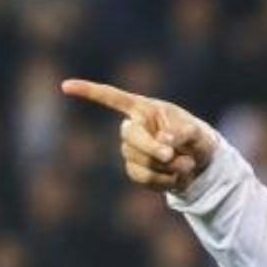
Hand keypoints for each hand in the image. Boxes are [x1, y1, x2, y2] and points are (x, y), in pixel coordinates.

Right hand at [63, 79, 217, 193]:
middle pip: (129, 137)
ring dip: (167, 166)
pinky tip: (178, 175)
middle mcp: (133, 127)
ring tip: (186, 163)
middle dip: (149, 148)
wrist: (200, 165)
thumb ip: (183, 134)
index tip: (65, 86)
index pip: (113, 98)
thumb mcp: (198, 133)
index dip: (89, 91)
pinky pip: (145, 179)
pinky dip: (166, 180)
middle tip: (170, 155)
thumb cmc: (197, 140)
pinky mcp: (135, 170)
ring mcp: (131, 150)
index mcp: (144, 109)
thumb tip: (163, 142)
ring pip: (140, 161)